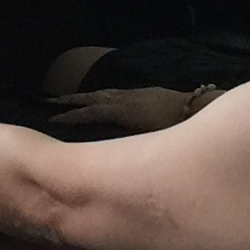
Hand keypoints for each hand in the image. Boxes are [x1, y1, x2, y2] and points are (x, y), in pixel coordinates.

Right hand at [45, 85, 203, 136]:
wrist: (200, 106)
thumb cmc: (178, 127)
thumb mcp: (153, 138)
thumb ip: (129, 146)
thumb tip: (108, 157)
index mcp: (126, 111)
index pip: (92, 112)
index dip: (72, 116)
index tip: (52, 120)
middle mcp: (126, 99)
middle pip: (93, 98)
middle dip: (70, 101)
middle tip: (49, 102)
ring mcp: (134, 94)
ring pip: (103, 93)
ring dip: (83, 96)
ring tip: (67, 99)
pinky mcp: (143, 93)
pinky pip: (114, 92)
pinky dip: (100, 94)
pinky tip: (99, 98)